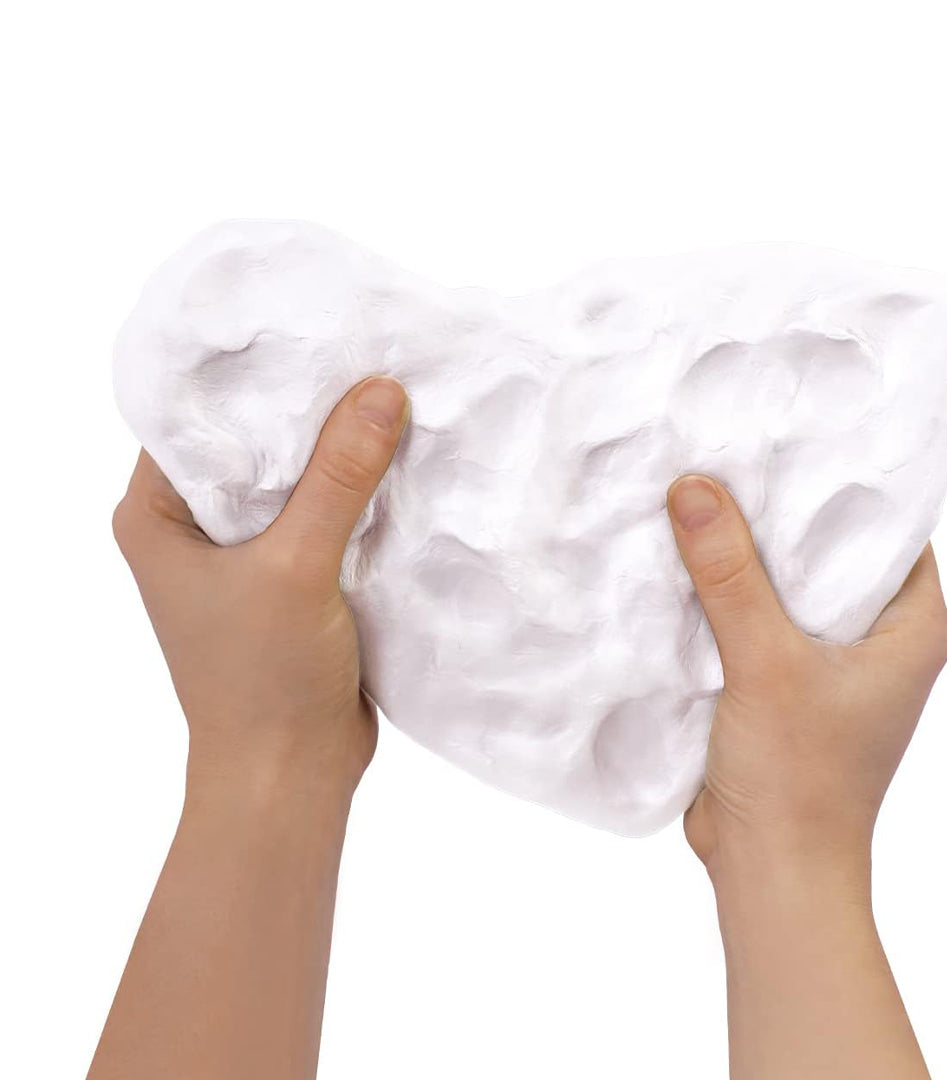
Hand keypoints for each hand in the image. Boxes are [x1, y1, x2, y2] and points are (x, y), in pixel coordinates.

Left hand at [112, 376, 409, 802]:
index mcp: (157, 515)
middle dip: (308, 410)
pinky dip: (359, 496)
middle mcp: (194, 527)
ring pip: (295, 482)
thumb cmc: (263, 677)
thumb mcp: (296, 567)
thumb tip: (381, 390)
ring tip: (392, 395)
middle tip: (364, 354)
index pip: (195, 418)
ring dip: (340, 454)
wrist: (290, 773)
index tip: (308, 330)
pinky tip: (401, 462)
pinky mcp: (293, 578)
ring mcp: (246, 554)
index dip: (250, 374)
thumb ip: (339, 479)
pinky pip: (325, 518)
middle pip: (252, 445)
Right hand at [666, 475, 946, 884]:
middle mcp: (877, 640)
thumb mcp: (766, 663)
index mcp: (911, 628)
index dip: (842, 484)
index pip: (888, 529)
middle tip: (727, 456)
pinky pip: (752, 621)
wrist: (769, 871)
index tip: (789, 438)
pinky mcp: (782, 685)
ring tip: (695, 495)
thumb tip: (695, 487)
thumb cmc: (798, 777)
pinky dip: (720, 598)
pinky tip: (678, 563)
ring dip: (741, 557)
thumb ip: (730, 576)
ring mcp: (827, 663)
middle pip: (828, 552)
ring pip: (784, 587)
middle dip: (777, 514)